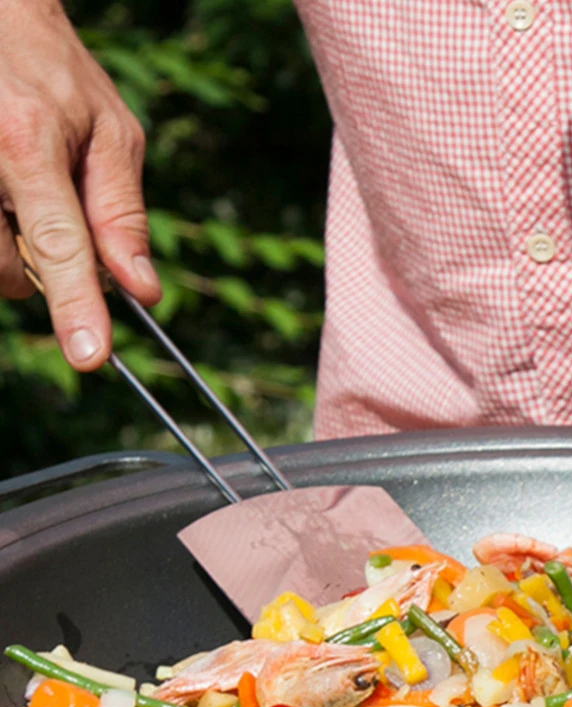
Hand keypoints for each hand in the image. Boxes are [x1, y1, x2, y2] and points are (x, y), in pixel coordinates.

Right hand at [0, 0, 160, 370]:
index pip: (58, 243)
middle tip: (52, 211)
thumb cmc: (54, 72)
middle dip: (41, 266)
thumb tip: (144, 292)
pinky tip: (3, 192)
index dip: (77, 305)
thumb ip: (123, 215)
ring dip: (8, 250)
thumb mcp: (111, 132)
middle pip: (12, 269)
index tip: (91, 356)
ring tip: (19, 190)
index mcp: (28, 141)